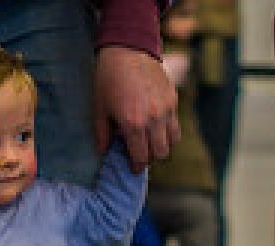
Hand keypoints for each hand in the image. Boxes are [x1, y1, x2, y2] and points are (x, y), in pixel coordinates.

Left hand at [93, 46, 179, 171]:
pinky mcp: (173, 99)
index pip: (141, 157)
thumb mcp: (99, 107)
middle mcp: (153, 120)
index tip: (133, 167)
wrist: (127, 48)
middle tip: (140, 153)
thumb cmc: (108, 78)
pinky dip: (167, 131)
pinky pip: (175, 125)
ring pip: (171, 142)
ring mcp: (166, 109)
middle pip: (160, 153)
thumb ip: (102, 134)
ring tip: (149, 140)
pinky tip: (155, 125)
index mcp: (133, 124)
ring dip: (161, 146)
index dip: (136, 166)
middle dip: (149, 158)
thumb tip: (104, 153)